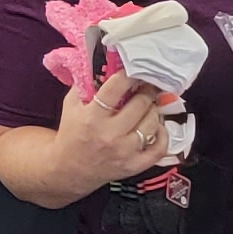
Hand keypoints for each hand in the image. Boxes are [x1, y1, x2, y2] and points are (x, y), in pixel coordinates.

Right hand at [56, 68, 179, 193]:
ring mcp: (124, 152)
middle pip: (140, 104)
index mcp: (92, 117)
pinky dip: (163, 135)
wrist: (69, 169)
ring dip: (154, 110)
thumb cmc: (72, 132)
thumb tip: (106, 64)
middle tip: (148, 85)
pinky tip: (158, 126)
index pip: (116, 88)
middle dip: (147, 91)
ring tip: (150, 105)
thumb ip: (86, 84)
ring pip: (151, 124)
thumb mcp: (71, 105)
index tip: (135, 69)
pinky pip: (159, 149)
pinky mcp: (134, 166)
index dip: (129, 75)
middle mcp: (109, 135)